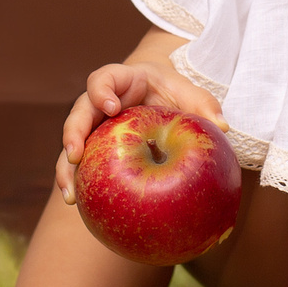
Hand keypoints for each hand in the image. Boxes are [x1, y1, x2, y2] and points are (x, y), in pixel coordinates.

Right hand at [56, 62, 226, 200]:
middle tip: (75, 157)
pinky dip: (79, 183)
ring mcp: (94, 126)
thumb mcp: (190, 93)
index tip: (111, 107)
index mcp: (121, 81)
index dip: (102, 91)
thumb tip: (222, 127)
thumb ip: (204, 105)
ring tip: (70, 196)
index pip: (102, 80)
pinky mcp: (95, 148)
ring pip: (73, 144)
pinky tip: (80, 207)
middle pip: (78, 114)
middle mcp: (99, 103)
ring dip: (66, 169)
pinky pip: (83, 165)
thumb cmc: (173, 92)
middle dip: (73, 135)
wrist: (159, 96)